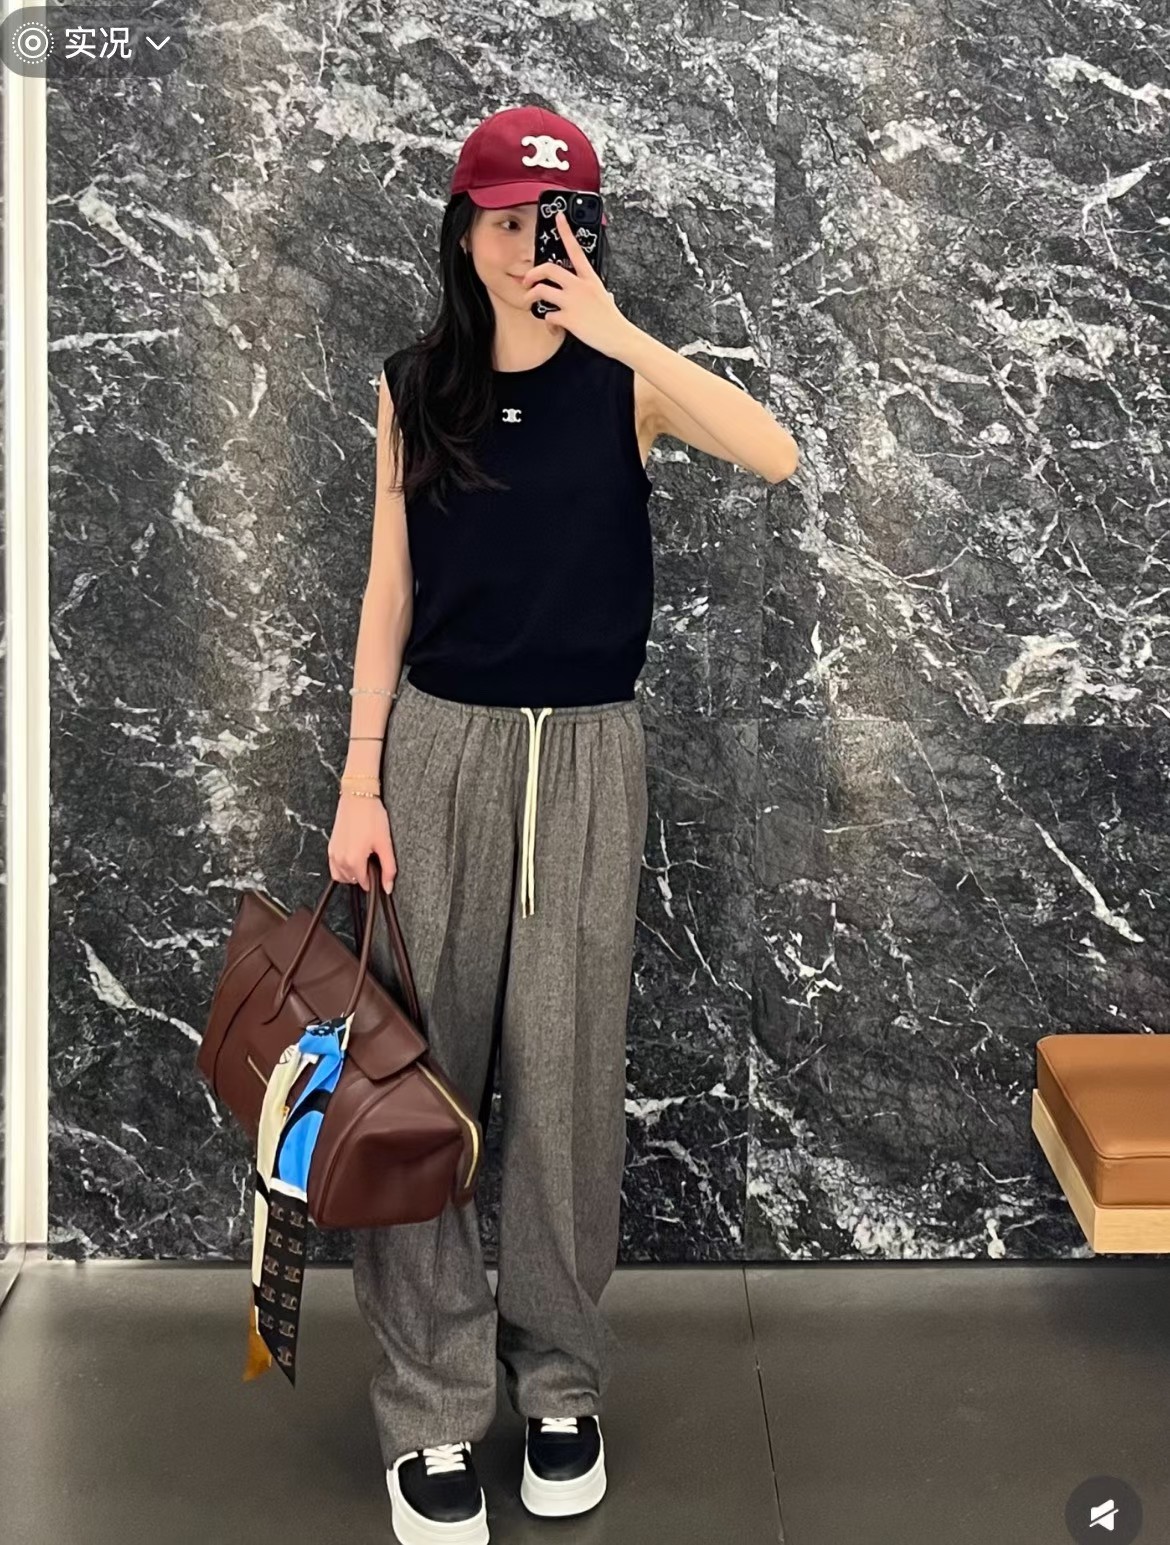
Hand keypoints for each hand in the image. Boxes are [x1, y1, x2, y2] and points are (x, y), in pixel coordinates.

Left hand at [521, 210, 631, 358]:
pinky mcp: (568, 318)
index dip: (566, 230)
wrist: (619, 337)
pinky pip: (548, 316)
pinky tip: (554, 327)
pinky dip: (548, 323)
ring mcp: (573, 301)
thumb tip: (597, 293)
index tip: (559, 216)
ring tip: (529, 302)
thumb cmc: (613, 320)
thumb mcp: (605, 297)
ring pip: (541, 291)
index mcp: (589, 278)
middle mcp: (579, 286)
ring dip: (531, 296)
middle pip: (549, 269)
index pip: (576, 248)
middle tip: (527, 280)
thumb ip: (594, 290)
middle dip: (533, 273)